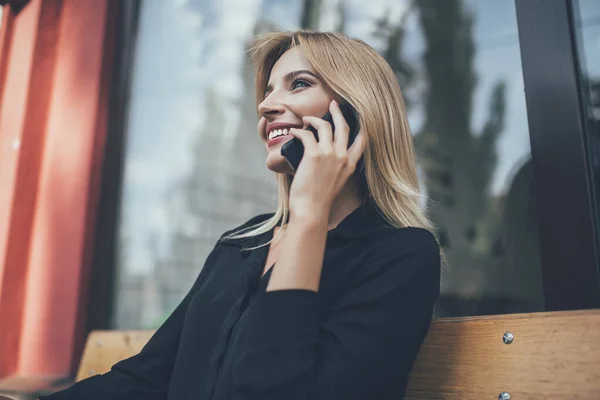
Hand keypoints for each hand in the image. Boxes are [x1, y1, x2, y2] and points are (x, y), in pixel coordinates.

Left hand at [287, 99, 365, 218]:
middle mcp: (343, 157)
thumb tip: (323, 156)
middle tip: (333, 104)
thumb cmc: (319, 200)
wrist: (311, 211)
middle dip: (338, 112)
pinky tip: (294, 132)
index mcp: (350, 165)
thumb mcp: (335, 183)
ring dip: (314, 119)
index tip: (357, 115)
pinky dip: (299, 131)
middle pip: (344, 126)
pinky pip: (306, 134)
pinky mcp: (314, 154)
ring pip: (325, 125)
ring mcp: (330, 154)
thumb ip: (334, 168)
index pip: (362, 140)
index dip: (361, 125)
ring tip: (306, 120)